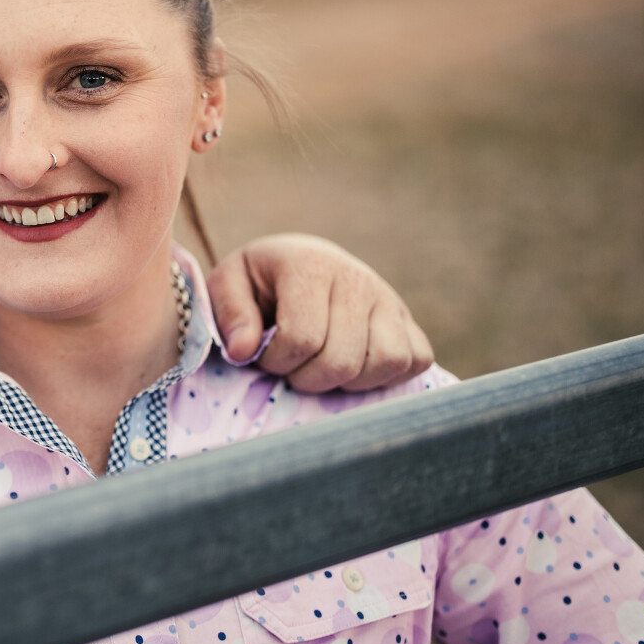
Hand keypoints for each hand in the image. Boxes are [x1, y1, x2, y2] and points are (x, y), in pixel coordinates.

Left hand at [206, 233, 433, 391]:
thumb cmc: (258, 281)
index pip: (302, 338)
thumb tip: (243, 351)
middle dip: (307, 379)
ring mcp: (388, 298)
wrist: (298, 262)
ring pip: (387, 362)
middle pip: (342, 360)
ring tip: (322, 368)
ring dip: (349, 382)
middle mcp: (357, 278)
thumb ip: (230, 314)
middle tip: (291, 367)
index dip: (276, 361)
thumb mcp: (227, 285)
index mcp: (310, 265)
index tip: (263, 354)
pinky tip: (354, 367)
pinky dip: (387, 376)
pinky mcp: (408, 319)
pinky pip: (416, 360)